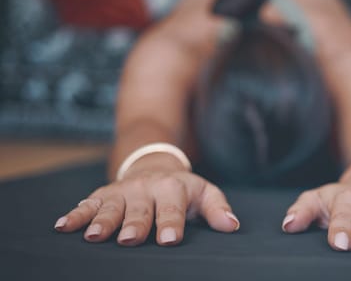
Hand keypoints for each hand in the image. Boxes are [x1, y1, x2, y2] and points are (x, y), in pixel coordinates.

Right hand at [54, 165, 239, 245]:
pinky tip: (63, 226)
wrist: (155, 166)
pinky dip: (76, 214)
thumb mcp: (203, 192)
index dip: (171, 222)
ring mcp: (123, 190)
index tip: (168, 239)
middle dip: (134, 224)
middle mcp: (146, 188)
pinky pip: (88, 203)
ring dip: (102, 220)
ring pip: (111, 206)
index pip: (173, 207)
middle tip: (129, 239)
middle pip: (140, 208)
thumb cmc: (183, 190)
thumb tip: (232, 226)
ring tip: (94, 236)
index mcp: (173, 187)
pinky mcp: (104, 193)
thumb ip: (217, 208)